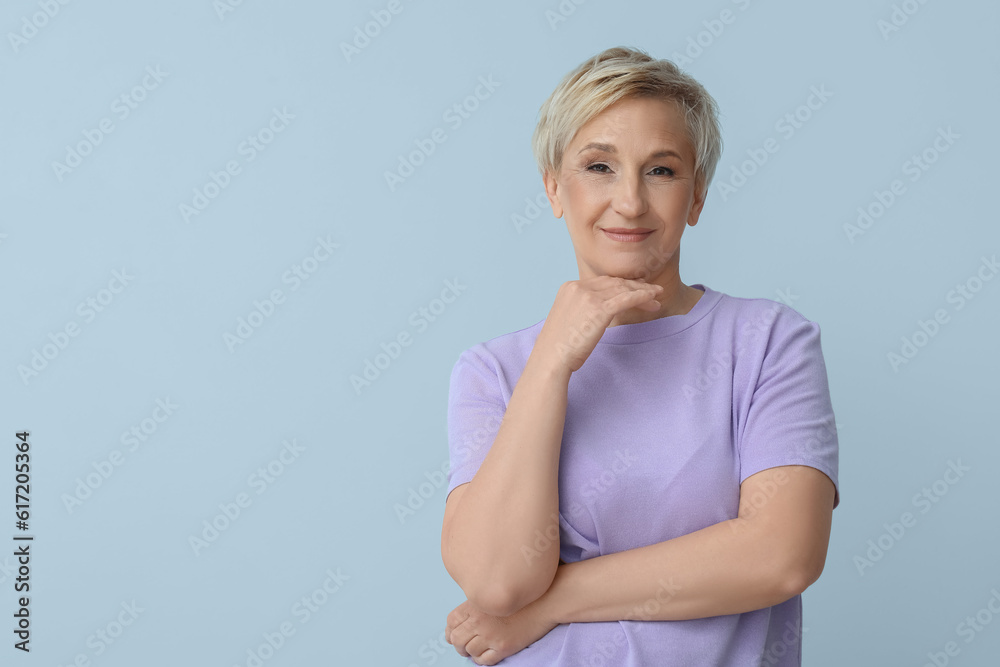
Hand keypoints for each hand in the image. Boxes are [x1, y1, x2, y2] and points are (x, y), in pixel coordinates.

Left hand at [445, 597, 557, 664]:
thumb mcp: (494, 594)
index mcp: (474, 604)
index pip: (451, 622)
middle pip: (457, 639)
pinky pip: (484, 660)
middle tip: (463, 645)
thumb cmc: (521, 595)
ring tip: (477, 648)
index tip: (454, 633)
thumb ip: (477, 605)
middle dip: (458, 644)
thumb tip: (462, 621)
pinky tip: (487, 653)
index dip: (451, 630)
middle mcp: (479, 621)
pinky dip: (481, 659)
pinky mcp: (503, 647)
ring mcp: (491, 635)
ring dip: (470, 652)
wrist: (546, 600)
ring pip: (469, 651)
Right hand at [533, 276, 662, 373]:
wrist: (551, 359)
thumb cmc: (559, 347)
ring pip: (623, 289)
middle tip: (652, 291)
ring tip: (657, 296)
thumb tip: (599, 312)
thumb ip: (583, 308)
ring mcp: (589, 296)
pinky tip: (653, 298)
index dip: (621, 285)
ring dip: (643, 291)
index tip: (635, 289)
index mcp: (570, 287)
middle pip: (614, 282)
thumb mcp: (568, 319)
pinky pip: (627, 299)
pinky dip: (642, 296)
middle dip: (635, 286)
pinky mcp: (599, 309)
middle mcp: (578, 287)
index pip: (602, 282)